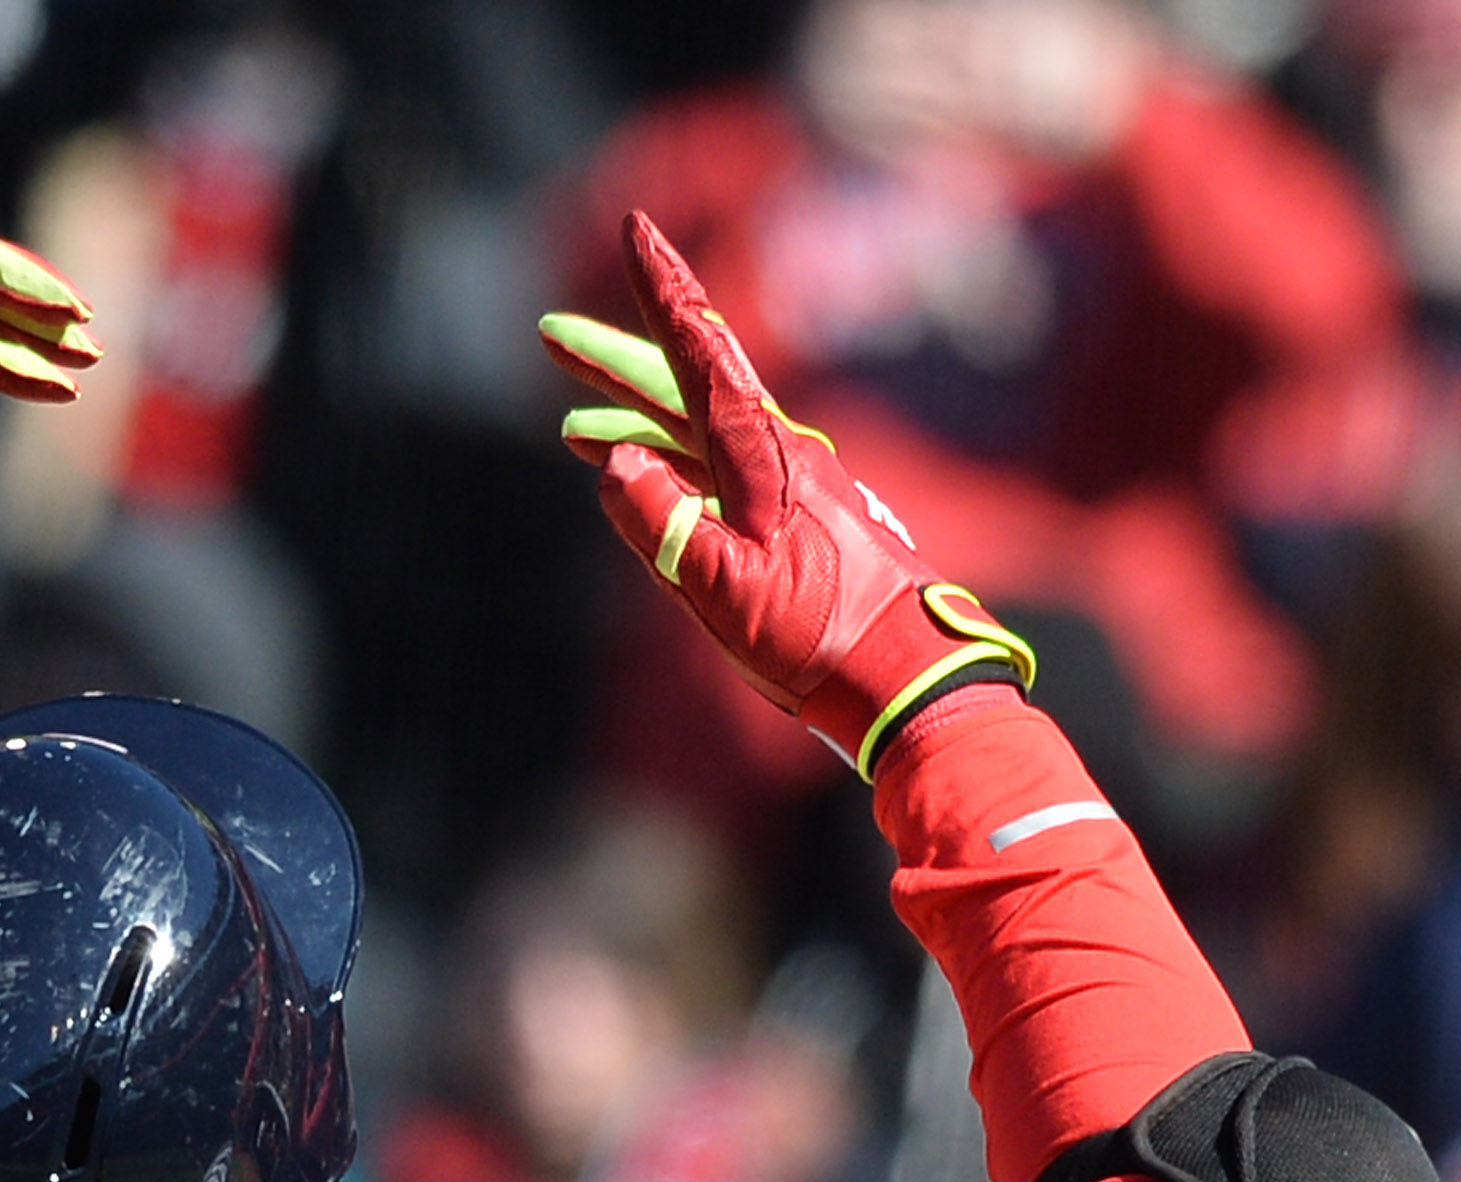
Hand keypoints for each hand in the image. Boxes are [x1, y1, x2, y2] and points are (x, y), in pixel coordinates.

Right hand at [541, 214, 1032, 771]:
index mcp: (757, 451)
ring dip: (636, 424)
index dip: (661, 286)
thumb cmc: (821, 636)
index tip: (637, 225)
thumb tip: (613, 464)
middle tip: (553, 335)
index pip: (696, 348)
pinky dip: (671, 472)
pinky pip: (717, 481)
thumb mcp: (722, 588)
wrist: (907, 678)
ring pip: (696, 436)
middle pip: (683, 386)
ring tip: (574, 427)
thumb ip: (660, 524)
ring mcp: (785, 489)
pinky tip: (648, 488)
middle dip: (616, 361)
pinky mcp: (794, 526)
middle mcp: (772, 455)